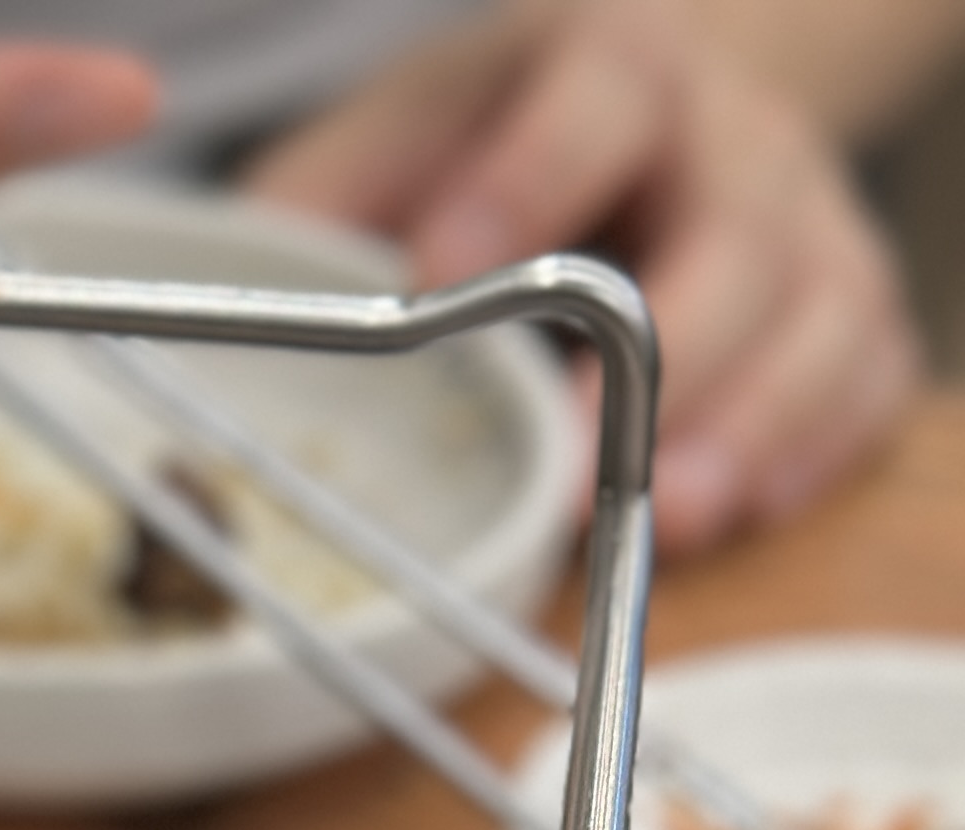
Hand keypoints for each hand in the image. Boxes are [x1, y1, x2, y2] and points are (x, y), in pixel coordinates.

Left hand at [250, 0, 922, 550]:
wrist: (653, 106)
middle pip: (731, 235)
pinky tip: (744, 510)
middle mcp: (731, 140)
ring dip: (746, 425)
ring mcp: (808, 224)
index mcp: (608, 71)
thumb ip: (316, 208)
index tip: (442, 269)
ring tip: (669, 517)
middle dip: (659, 354)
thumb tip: (206, 299)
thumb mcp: (394, 140)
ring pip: (818, 316)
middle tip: (576, 460)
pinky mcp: (851, 307)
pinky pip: (863, 378)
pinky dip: (813, 449)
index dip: (525, 182)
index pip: (589, 106)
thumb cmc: (497, 144)